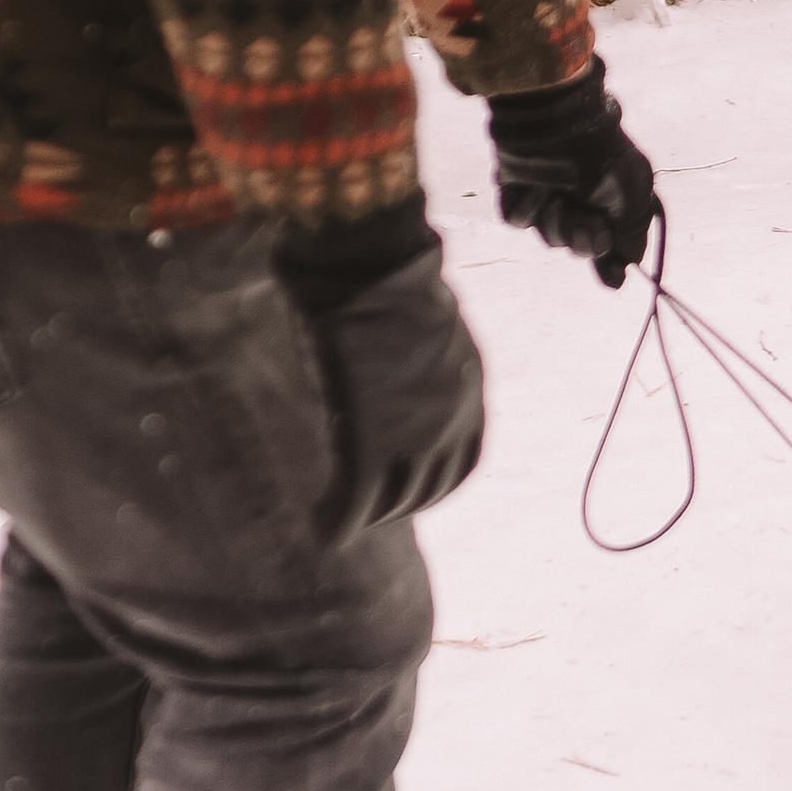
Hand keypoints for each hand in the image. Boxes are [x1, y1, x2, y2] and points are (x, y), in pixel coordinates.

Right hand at [277, 214, 485, 546]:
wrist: (368, 264)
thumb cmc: (383, 280)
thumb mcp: (419, 330)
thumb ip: (417, 367)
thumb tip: (394, 382)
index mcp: (470, 389)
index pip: (461, 462)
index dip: (432, 484)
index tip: (403, 488)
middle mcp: (452, 418)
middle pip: (426, 488)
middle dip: (394, 504)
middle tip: (360, 508)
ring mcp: (415, 433)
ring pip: (392, 501)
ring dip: (364, 516)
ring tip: (334, 516)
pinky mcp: (370, 441)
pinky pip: (356, 501)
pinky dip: (337, 522)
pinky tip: (322, 526)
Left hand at [489, 59, 657, 284]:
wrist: (554, 123)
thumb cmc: (601, 157)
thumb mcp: (634, 194)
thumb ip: (632, 234)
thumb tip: (629, 264)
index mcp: (611, 200)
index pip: (612, 244)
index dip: (611, 264)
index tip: (612, 277)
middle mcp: (581, 201)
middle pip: (581, 247)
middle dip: (585, 240)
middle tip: (589, 225)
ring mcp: (549, 199)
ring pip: (550, 237)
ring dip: (557, 222)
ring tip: (559, 196)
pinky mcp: (517, 196)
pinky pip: (520, 220)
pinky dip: (529, 209)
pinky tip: (537, 190)